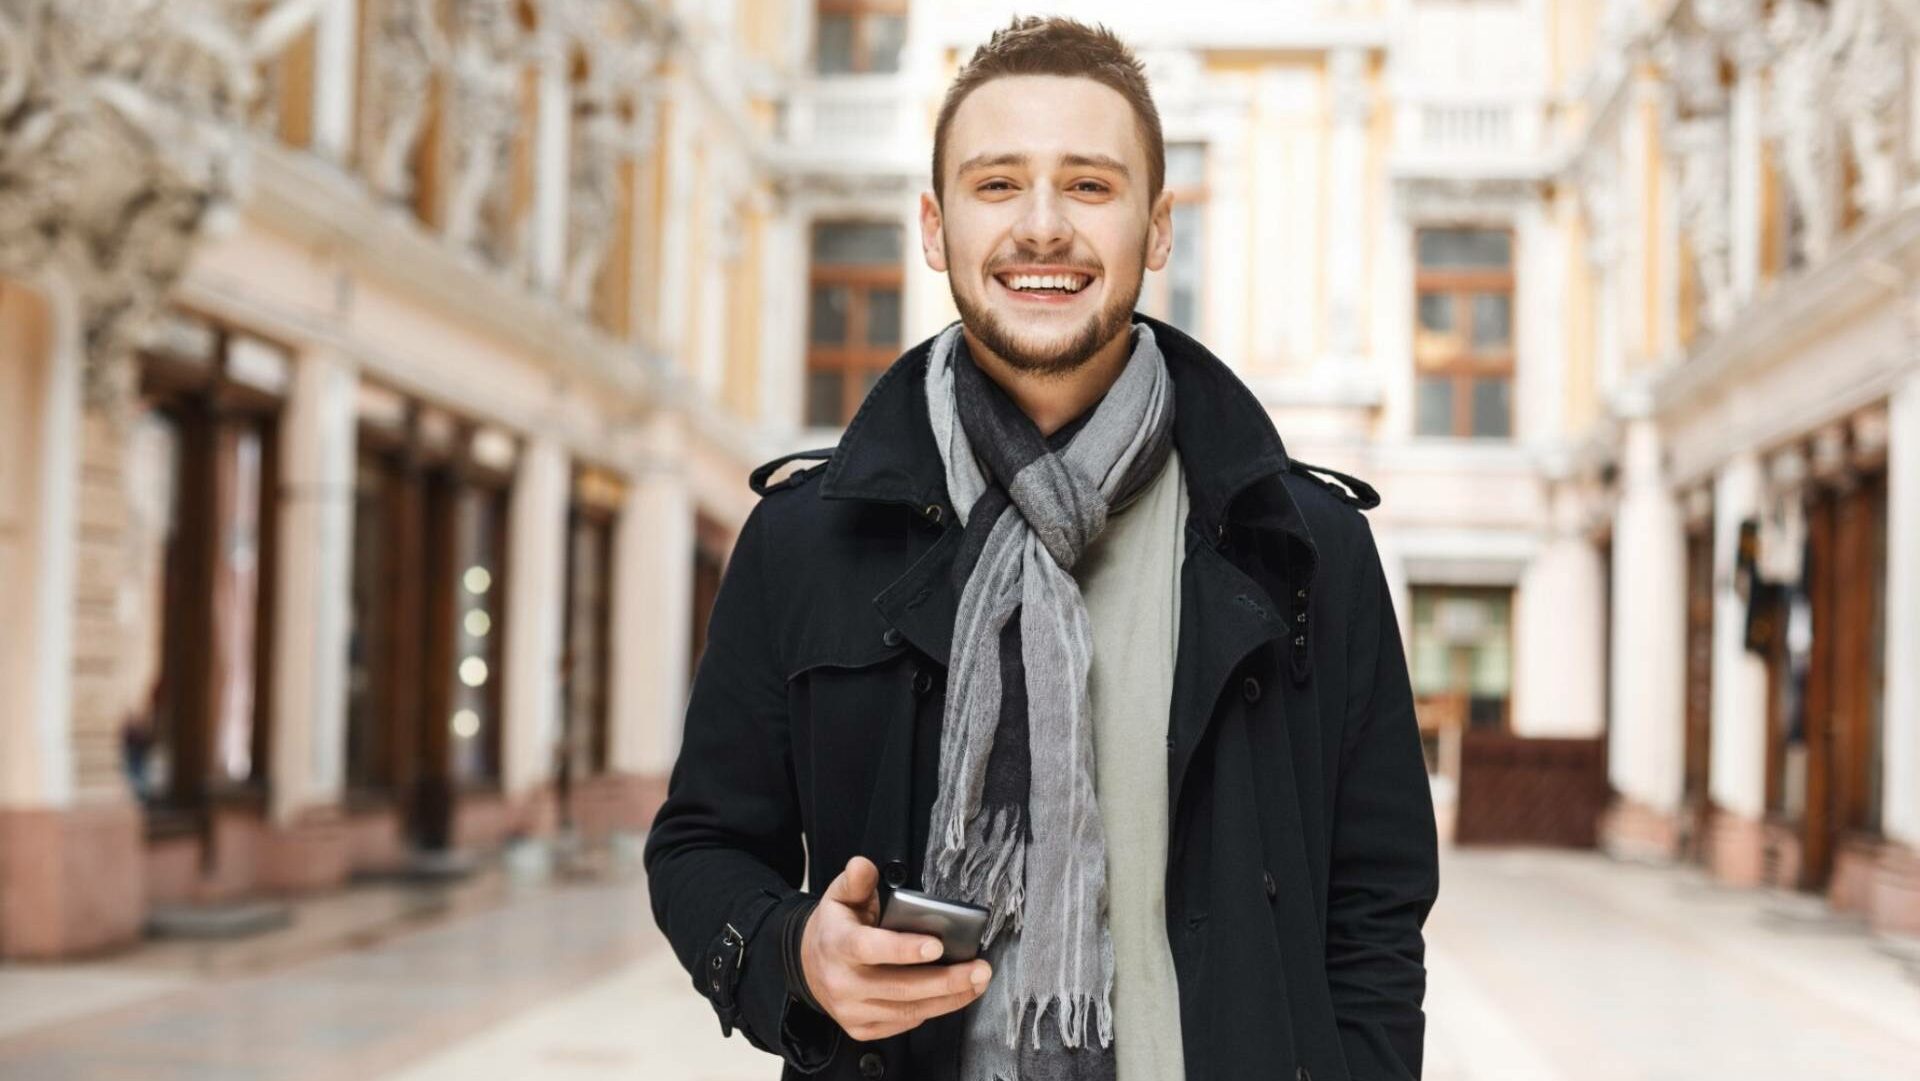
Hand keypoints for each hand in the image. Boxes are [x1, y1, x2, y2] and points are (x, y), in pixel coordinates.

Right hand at [799, 856, 992, 1041]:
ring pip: (907, 1011)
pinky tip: (953, 997)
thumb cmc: (836, 927)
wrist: (808, 965)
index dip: (904, 949)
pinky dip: (932, 1011)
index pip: (871, 949)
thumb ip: (856, 880)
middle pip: (900, 987)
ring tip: (977, 983)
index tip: (937, 946)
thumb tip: (863, 864)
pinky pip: (903, 1025)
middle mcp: (843, 983)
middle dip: (946, 981)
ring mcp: (851, 1011)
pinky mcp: (860, 1029)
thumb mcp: (840, 896)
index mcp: (838, 945)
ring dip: (948, 999)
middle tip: (980, 969)